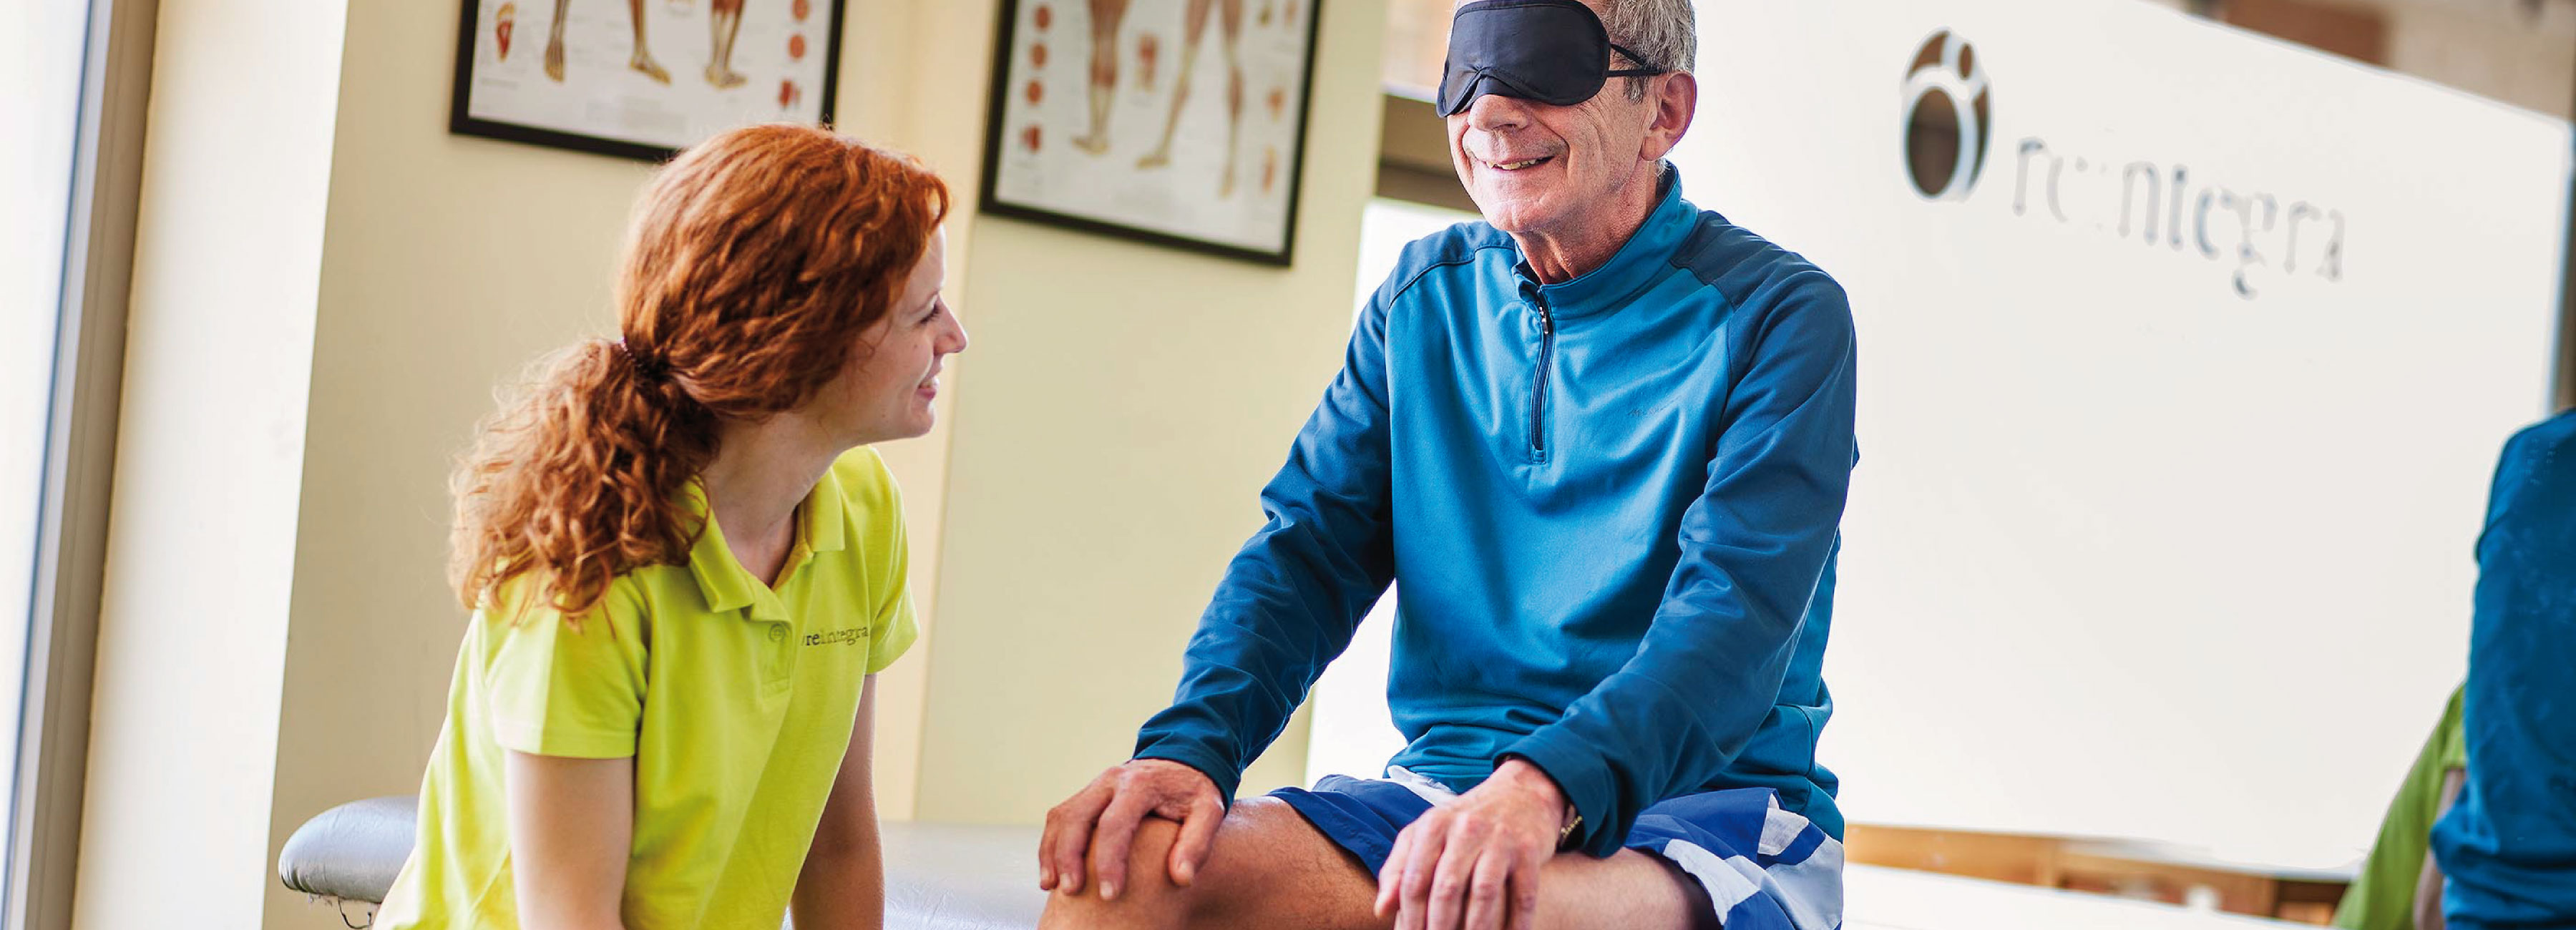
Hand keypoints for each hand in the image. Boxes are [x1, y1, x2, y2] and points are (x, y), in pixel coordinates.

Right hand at [1038, 758, 1225, 899]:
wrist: (1183, 761)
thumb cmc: (1195, 793)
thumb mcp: (1209, 811)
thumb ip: (1197, 843)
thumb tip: (1181, 878)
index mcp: (1140, 784)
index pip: (1115, 824)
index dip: (1108, 861)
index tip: (1109, 895)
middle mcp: (1111, 780)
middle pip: (1077, 817)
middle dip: (1069, 856)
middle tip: (1072, 891)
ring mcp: (1095, 786)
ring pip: (1062, 817)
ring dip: (1053, 852)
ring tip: (1052, 887)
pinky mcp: (1086, 795)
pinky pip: (1060, 818)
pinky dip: (1050, 846)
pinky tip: (1052, 875)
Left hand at [1375, 759, 1568, 929]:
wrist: (1522, 793)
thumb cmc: (1465, 823)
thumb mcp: (1427, 834)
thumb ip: (1399, 868)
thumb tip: (1381, 909)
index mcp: (1434, 825)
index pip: (1414, 880)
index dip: (1410, 918)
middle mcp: (1466, 829)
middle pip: (1447, 889)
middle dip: (1440, 928)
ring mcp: (1501, 839)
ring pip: (1483, 893)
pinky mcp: (1530, 850)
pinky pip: (1523, 895)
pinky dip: (1516, 924)